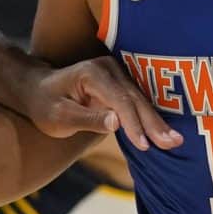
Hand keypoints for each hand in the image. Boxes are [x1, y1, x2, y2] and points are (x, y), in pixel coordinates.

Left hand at [20, 56, 181, 150]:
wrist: (37, 88)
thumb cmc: (44, 105)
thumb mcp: (58, 116)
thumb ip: (87, 118)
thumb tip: (117, 123)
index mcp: (92, 74)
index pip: (119, 100)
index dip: (133, 123)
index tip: (144, 145)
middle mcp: (109, 68)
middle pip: (136, 98)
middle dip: (154, 123)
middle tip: (173, 143)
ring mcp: (117, 73)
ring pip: (142, 100)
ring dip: (157, 122)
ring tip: (175, 141)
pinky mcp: (121, 83)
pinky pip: (139, 101)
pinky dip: (151, 118)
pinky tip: (165, 132)